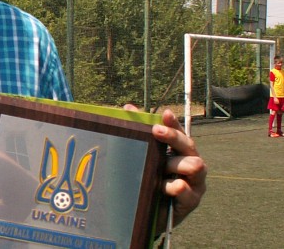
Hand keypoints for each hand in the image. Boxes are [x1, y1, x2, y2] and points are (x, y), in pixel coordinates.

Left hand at [123, 105, 206, 225]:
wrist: (151, 215)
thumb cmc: (151, 182)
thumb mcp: (146, 159)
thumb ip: (141, 134)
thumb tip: (128, 108)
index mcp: (179, 151)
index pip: (179, 132)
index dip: (173, 122)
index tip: (164, 114)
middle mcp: (191, 162)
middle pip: (188, 144)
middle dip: (173, 137)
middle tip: (157, 131)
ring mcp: (195, 181)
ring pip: (194, 165)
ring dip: (176, 164)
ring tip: (164, 167)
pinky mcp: (192, 200)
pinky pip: (188, 191)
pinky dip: (179, 188)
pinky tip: (174, 187)